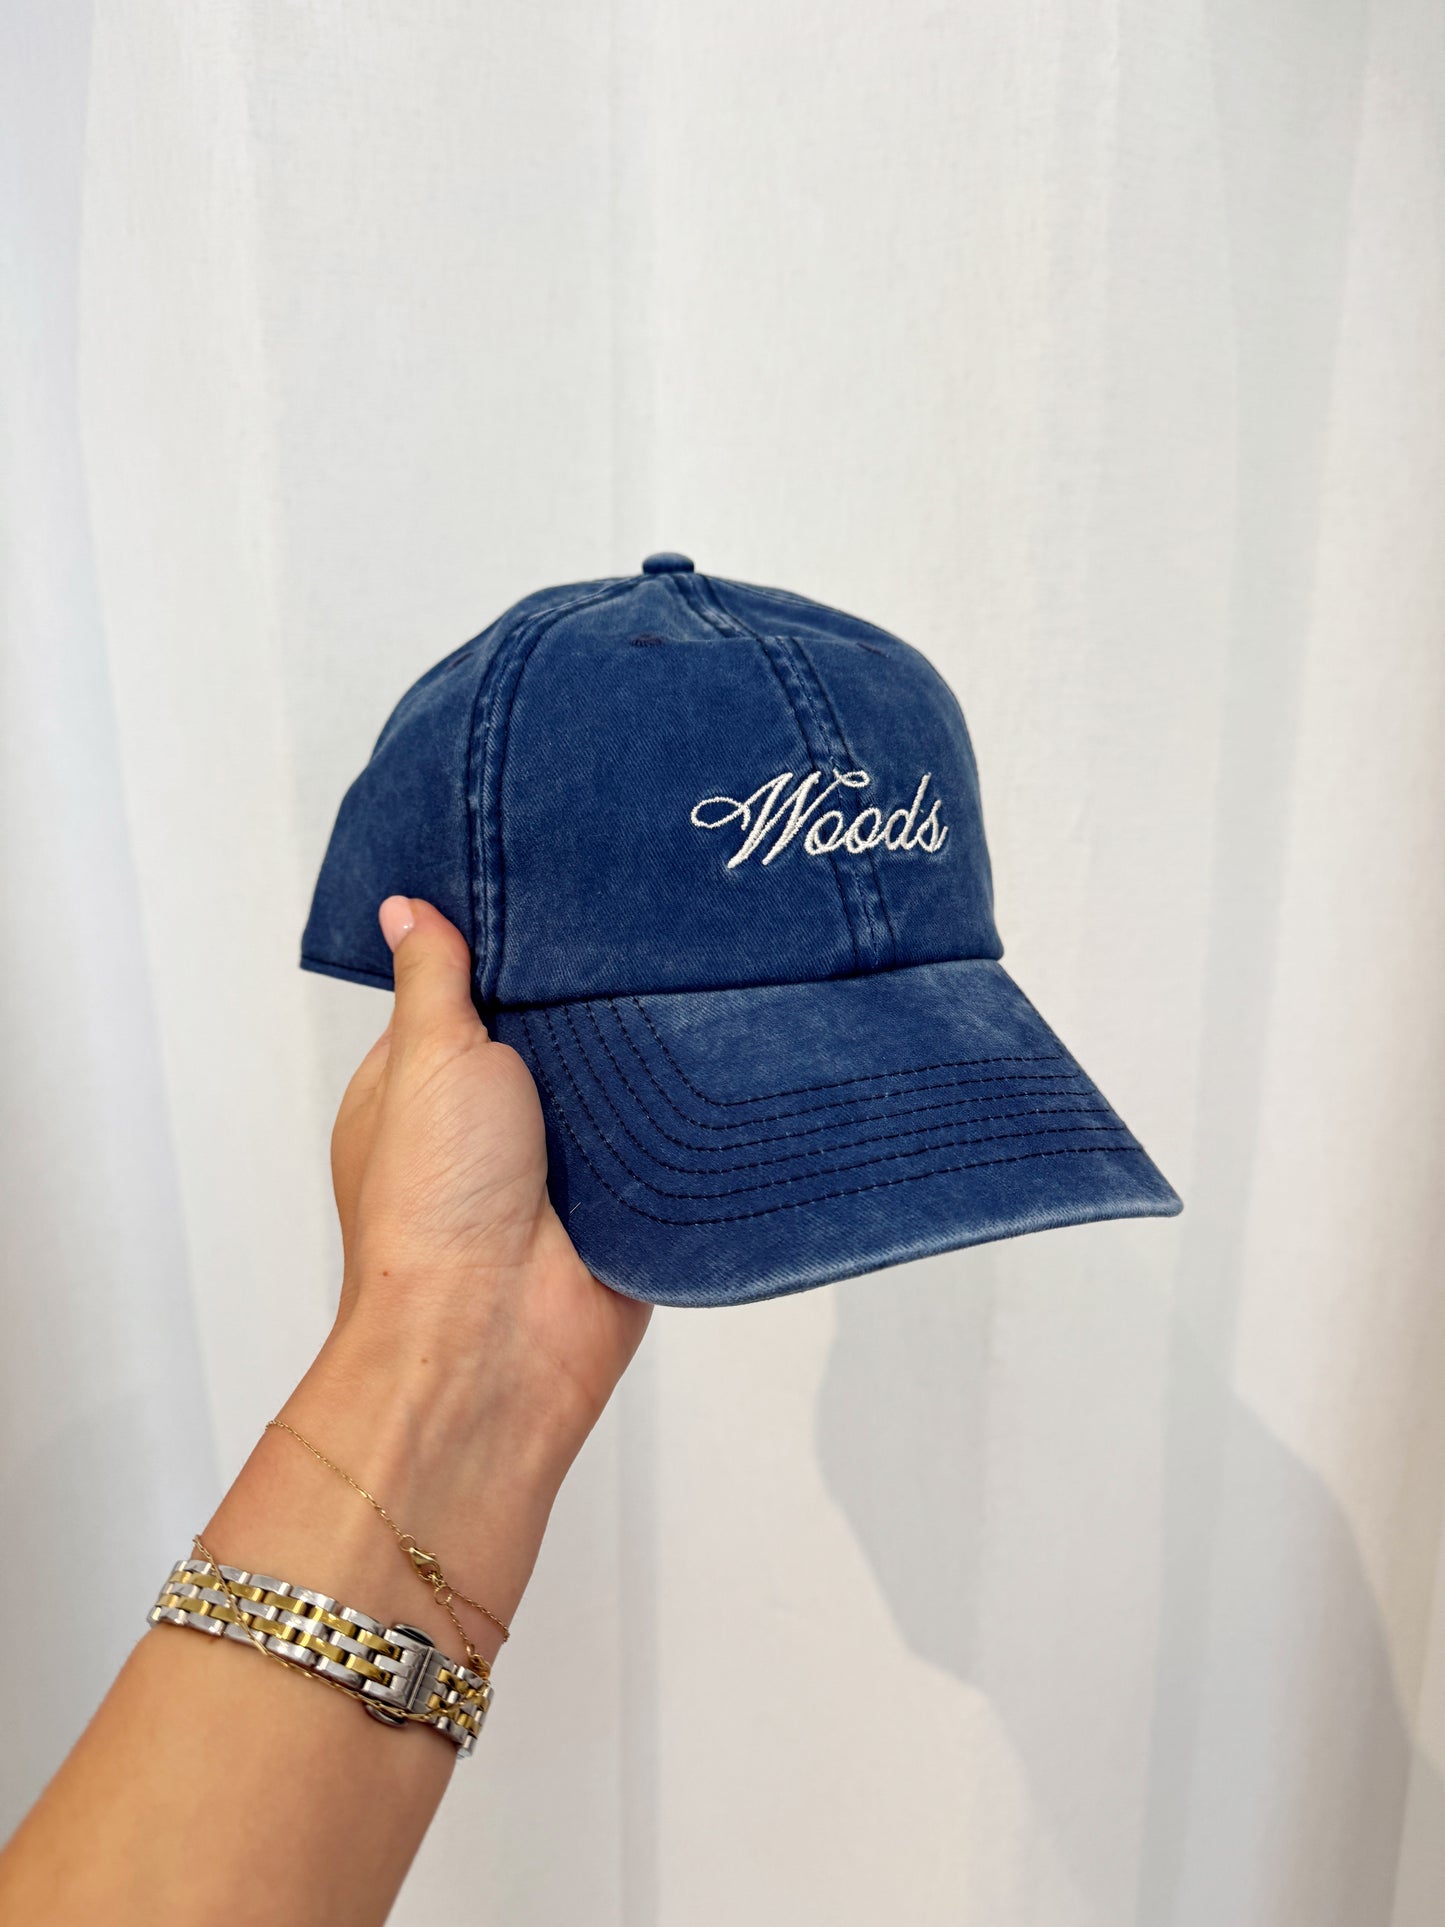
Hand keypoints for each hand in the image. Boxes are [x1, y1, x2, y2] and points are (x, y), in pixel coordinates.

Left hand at [328, 894, 651, 1461]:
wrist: (498, 1334)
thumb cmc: (435, 1197)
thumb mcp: (426, 1057)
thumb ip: (434, 979)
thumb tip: (404, 906)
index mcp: (421, 1084)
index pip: (470, 992)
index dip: (513, 950)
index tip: (563, 887)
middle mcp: (488, 1125)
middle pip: (553, 1034)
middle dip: (589, 998)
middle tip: (650, 921)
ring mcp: (557, 1167)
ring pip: (614, 1083)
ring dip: (640, 1055)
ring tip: (696, 971)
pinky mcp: (620, 1204)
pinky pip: (659, 1141)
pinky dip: (677, 1114)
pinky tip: (718, 1052)